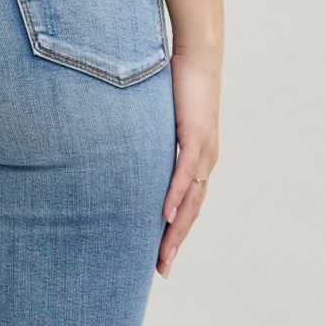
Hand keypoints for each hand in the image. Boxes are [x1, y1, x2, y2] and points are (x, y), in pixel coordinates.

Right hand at [159, 45, 219, 277]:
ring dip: (176, 230)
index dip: (174, 233)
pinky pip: (185, 173)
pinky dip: (175, 196)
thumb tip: (120, 151)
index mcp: (198, 160)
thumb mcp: (158, 120)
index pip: (187, 206)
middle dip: (175, 243)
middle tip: (161, 271)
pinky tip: (165, 216)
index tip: (160, 259)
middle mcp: (205, 161)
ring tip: (163, 255)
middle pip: (191, 212)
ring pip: (191, 200)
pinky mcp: (198, 136)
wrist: (200, 54)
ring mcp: (204, 151)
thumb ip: (146, 141)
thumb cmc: (177, 83)